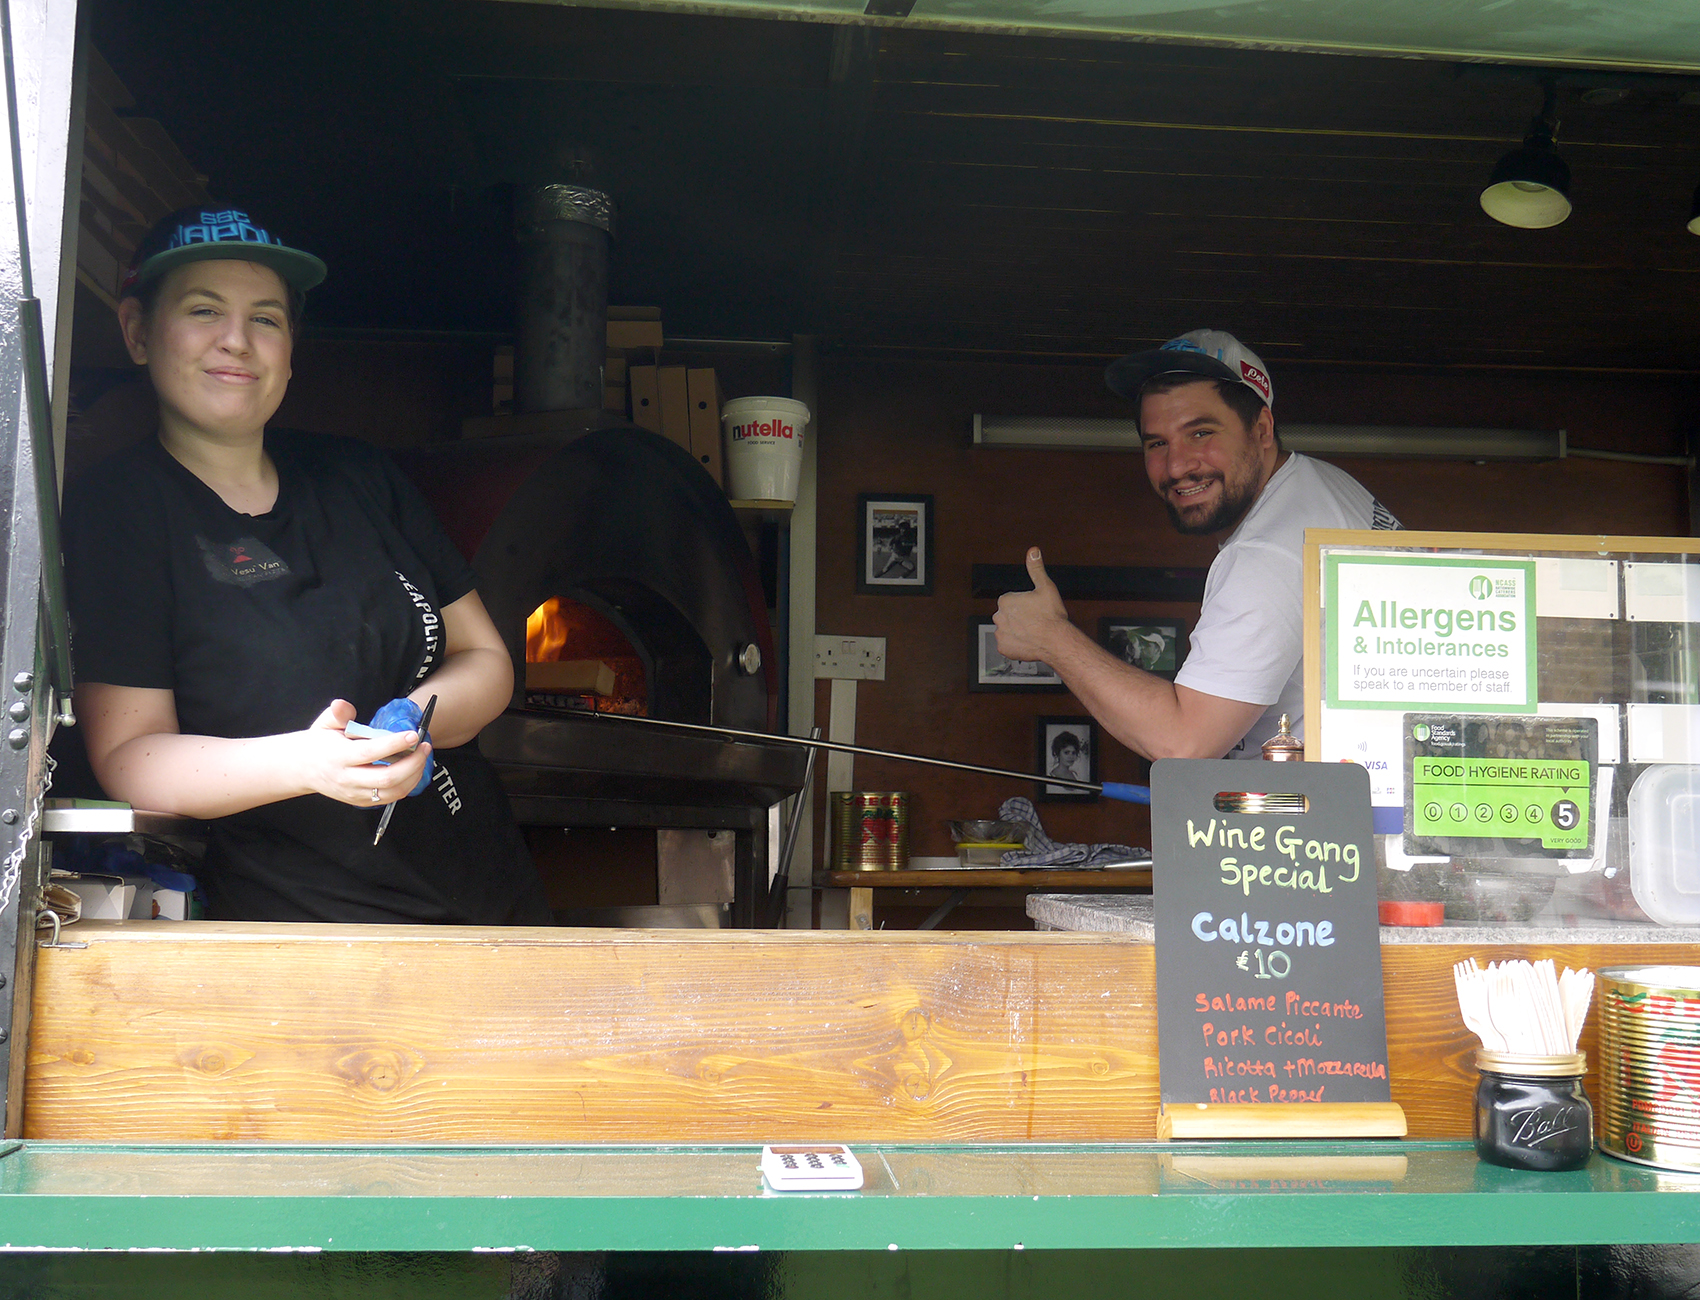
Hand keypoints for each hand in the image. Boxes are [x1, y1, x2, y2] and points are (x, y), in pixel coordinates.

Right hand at [293, 700, 431, 807]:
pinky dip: (406, 785)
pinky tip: (413, 771)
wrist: (302, 769)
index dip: (394, 744)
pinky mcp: (360, 801)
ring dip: (414, 775)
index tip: (413, 734)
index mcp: (339, 757)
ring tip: (422, 757)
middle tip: (424, 746)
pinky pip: (389, 798)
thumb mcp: (324, 724)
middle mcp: (347, 778)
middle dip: (412, 762)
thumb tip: (342, 705)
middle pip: (387, 778)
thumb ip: (338, 714)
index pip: (370, 752)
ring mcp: (355, 793)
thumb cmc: (319, 744)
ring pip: (392, 792)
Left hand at [993, 548, 1070, 661]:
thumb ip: (1036, 568)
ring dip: (1016, 631)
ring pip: (1007, 630)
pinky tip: (1028, 641)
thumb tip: (1033, 551)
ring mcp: (1000, 633)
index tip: (1034, 610)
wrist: (1056, 640)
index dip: (1024, 606)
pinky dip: (1015, 644)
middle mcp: (998, 616)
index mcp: (1005, 601)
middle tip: (1034, 621)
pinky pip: (1007, 645)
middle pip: (1007, 615)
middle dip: (1018, 618)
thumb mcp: (1045, 587)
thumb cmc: (1051, 615)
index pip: (1011, 602)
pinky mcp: (1003, 648)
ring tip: (1032, 632)